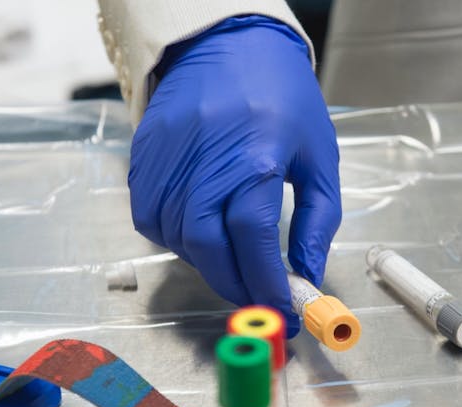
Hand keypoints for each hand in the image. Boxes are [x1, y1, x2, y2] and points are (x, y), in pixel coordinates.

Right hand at [129, 16, 340, 336]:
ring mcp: (168, 158)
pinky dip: (174, 238)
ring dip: (206, 263)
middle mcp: (207, 159)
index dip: (266, 283)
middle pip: (207, 246)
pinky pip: (149, 217)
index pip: (255, 238)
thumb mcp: (318, 157)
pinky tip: (200, 231)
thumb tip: (307, 276)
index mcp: (257, 156)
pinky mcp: (143, 157)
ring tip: (233, 259)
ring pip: (176, 237)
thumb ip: (318, 222)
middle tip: (256, 297)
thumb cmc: (282, 97)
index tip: (282, 309)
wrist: (226, 43)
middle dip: (233, 284)